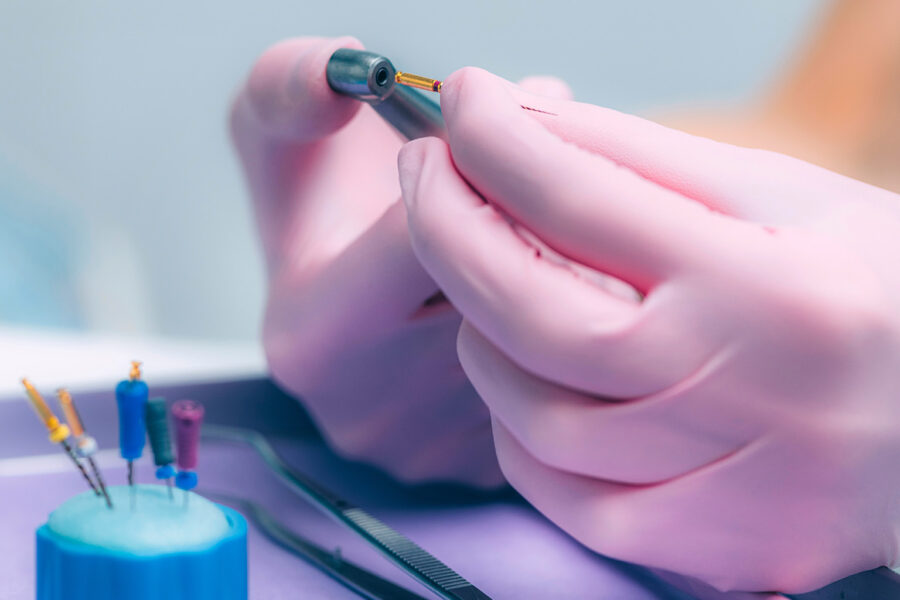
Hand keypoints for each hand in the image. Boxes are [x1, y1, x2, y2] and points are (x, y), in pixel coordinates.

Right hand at [231, 37, 566, 486]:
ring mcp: (436, 451)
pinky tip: (544, 276)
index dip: (484, 160)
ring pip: (544, 336)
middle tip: (545, 148)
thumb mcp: (275, 134)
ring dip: (568, 255)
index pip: (436, 240)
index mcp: (316, 339)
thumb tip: (348, 68)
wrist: (336, 307)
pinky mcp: (485, 468)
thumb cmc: (313, 218)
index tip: (499, 120)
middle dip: (538, 204)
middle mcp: (372, 412)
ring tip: (542, 206)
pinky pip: (561, 378)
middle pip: (500, 294)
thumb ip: (290, 84)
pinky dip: (566, 318)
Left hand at [399, 67, 899, 590]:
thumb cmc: (876, 290)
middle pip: (533, 314)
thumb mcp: (782, 198)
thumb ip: (644, 161)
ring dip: (478, 334)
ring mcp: (726, 488)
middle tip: (424, 174)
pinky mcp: (710, 548)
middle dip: (448, 231)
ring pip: (532, 415)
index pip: (583, 199)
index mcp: (770, 286)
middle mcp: (744, 394)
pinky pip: (563, 494)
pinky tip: (520, 375)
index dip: (497, 140)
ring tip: (476, 274)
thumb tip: (522, 122)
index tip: (461, 99)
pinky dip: (516, 428)